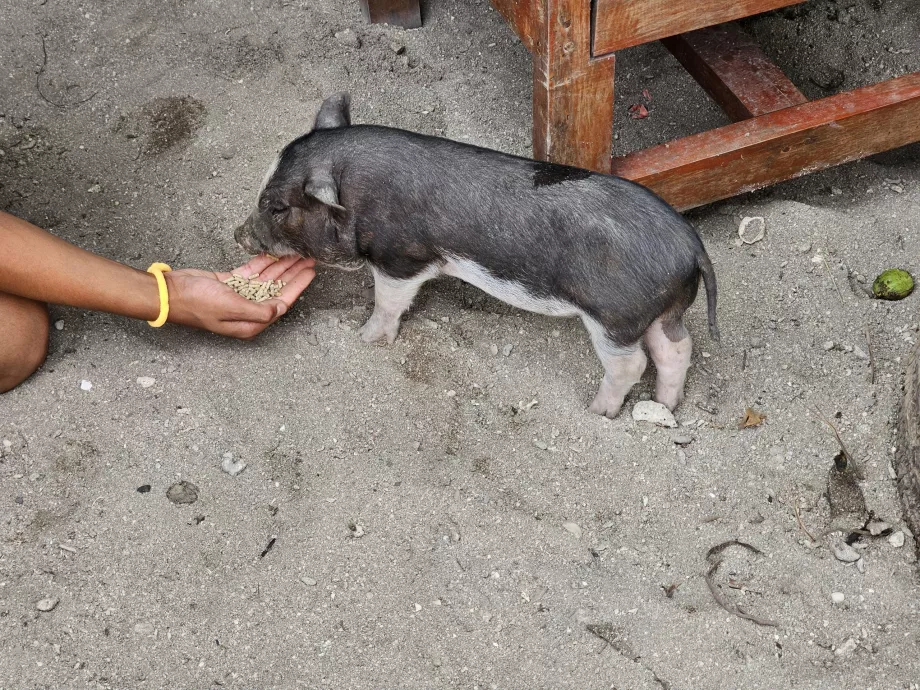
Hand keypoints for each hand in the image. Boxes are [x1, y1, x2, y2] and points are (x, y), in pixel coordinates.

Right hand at [165, 254, 315, 338]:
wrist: (170, 292)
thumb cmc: (196, 303)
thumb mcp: (231, 307)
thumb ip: (258, 310)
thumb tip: (280, 309)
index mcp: (250, 322)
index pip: (281, 303)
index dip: (297, 286)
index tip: (310, 272)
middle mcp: (247, 311)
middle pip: (277, 289)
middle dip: (293, 274)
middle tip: (308, 259)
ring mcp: (239, 296)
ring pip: (266, 279)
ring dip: (281, 266)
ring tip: (296, 254)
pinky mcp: (230, 283)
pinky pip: (251, 273)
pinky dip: (262, 262)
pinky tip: (274, 254)